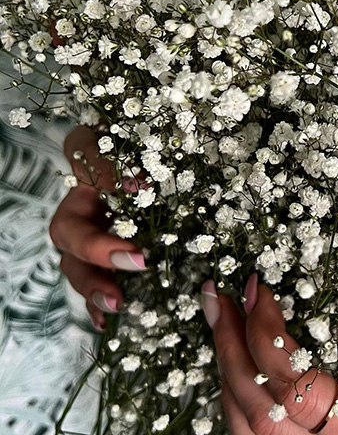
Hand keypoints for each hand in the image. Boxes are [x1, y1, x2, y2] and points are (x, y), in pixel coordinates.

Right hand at [48, 125, 147, 331]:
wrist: (130, 141)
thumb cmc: (114, 141)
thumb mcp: (102, 143)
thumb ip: (107, 164)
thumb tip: (136, 187)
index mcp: (75, 203)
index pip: (74, 230)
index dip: (100, 247)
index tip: (138, 256)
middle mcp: (79, 227)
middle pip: (74, 261)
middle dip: (95, 280)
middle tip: (122, 295)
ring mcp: (93, 242)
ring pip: (84, 275)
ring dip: (98, 295)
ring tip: (115, 311)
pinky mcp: (113, 251)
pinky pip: (104, 278)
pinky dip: (104, 301)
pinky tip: (109, 322)